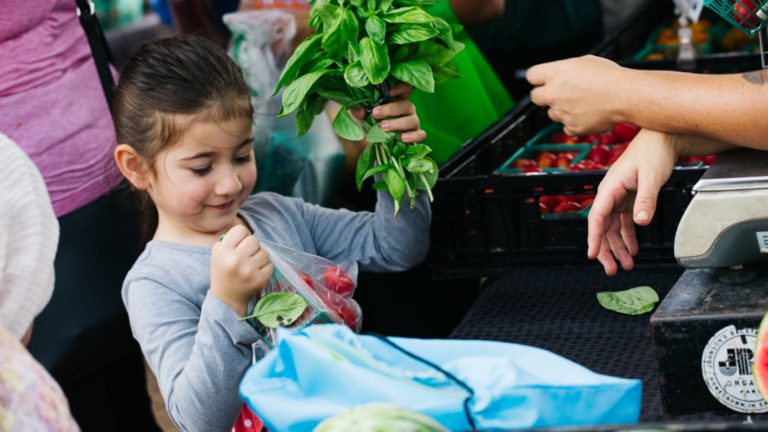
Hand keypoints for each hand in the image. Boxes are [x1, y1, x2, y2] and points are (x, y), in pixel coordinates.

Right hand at [210, 225, 272, 315]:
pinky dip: (265, 268)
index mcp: (223, 251)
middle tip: (247, 257)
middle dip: (252, 247)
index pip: (241, 230)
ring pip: (264, 252)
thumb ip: (230, 239)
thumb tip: (247, 232)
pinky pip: (270, 265)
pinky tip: (256, 274)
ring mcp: (248, 270)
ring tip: (251, 266)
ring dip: (260, 258)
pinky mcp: (259, 280)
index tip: (240, 245)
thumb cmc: (224, 271)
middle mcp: (235, 260)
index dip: (242, 237)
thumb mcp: (218, 253)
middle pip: (254, 240)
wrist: (226, 298)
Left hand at [351, 83, 426, 142]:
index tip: (389, 91)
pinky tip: (402, 138)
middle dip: (390, 109)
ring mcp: (413, 122)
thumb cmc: (370, 125)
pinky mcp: (415, 136)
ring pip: (412, 120)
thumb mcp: (361, 116)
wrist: (371, 145)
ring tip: (383, 127)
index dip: (401, 87)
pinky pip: (420, 134)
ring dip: (397, 123)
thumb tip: (361, 111)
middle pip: (406, 105)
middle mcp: (407, 109)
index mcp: (396, 99)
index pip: (405, 88)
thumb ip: (359, 111)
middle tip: (375, 113)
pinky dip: (413, 136)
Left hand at [527, 55, 624, 135]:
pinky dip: (575, 122)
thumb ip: (565, 70)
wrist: (625, 95)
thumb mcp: (583, 62)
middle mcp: (553, 93)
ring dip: (562, 109)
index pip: (531, 75)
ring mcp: (561, 112)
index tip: (543, 80)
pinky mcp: (571, 127)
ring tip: (583, 103)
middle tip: (558, 94)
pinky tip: (588, 114)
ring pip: (552, 113)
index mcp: (555, 73)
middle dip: (544, 95)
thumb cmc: (609, 75)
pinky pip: (567, 126)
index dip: (539, 78)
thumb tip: (558, 77)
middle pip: (535, 97)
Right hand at [587, 129, 676, 274]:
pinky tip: (633, 249)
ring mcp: (619, 197)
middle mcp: (610, 194)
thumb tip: (640, 221)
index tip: (592, 254)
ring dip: (618, 247)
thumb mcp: (651, 177)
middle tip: (612, 270)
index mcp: (609, 188)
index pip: (596, 217)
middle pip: (602, 227)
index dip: (593, 237)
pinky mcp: (629, 199)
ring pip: (612, 228)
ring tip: (626, 265)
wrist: (663, 138)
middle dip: (606, 250)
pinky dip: (628, 236)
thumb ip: (646, 200)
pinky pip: (624, 222)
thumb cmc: (654, 152)